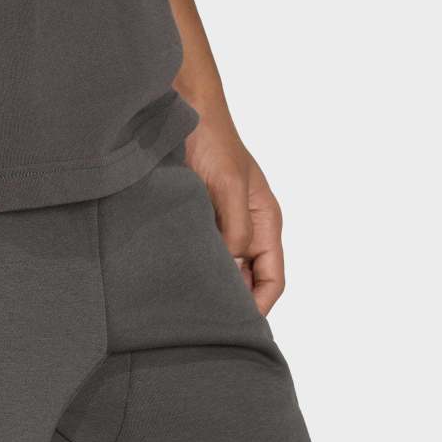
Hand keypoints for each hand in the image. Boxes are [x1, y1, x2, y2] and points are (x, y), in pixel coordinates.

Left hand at [184, 118, 284, 314]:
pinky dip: (188, 271)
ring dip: (206, 288)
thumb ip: (234, 229)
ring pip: (219, 272)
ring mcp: (219, 228)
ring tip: (184, 310)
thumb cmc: (213, 142)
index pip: (272, 279)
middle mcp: (244, 230)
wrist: (181, 113)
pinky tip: (169, 283)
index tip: (236, 328)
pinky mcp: (193, 224)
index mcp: (265, 223)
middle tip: (203, 327)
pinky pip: (196, 257)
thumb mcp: (229, 187)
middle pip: (245, 282)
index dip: (258, 306)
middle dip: (230, 304)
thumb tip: (232, 266)